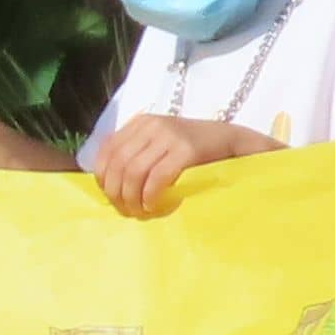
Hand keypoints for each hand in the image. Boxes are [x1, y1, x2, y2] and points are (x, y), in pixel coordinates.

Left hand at [91, 113, 263, 218]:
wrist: (232, 141)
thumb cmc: (193, 151)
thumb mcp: (159, 145)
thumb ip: (137, 154)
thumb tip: (108, 183)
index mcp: (140, 123)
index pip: (107, 150)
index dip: (103, 177)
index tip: (110, 197)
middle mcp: (151, 125)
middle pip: (118, 163)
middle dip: (116, 192)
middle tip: (125, 210)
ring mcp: (169, 135)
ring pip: (134, 172)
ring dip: (132, 198)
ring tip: (139, 211)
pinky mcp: (186, 149)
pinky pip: (157, 177)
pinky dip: (150, 196)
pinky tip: (153, 205)